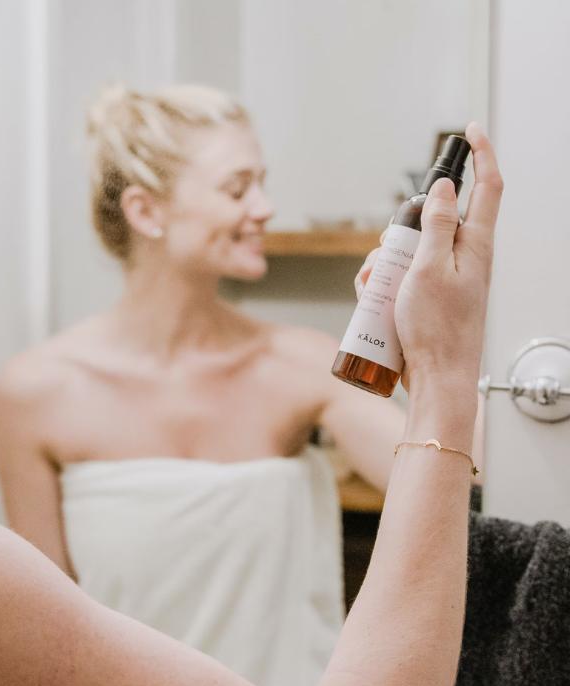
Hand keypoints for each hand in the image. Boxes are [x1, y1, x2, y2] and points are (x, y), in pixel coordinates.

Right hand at [357, 123, 502, 392]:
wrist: (437, 378)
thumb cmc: (438, 330)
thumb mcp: (431, 269)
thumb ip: (440, 225)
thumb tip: (446, 188)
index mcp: (476, 245)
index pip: (488, 187)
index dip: (481, 154)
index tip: (468, 131)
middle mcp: (464, 258)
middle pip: (431, 221)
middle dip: (399, 230)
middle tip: (388, 253)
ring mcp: (445, 278)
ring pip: (408, 250)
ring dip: (384, 262)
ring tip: (375, 286)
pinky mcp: (426, 297)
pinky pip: (400, 277)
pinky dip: (383, 283)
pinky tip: (373, 298)